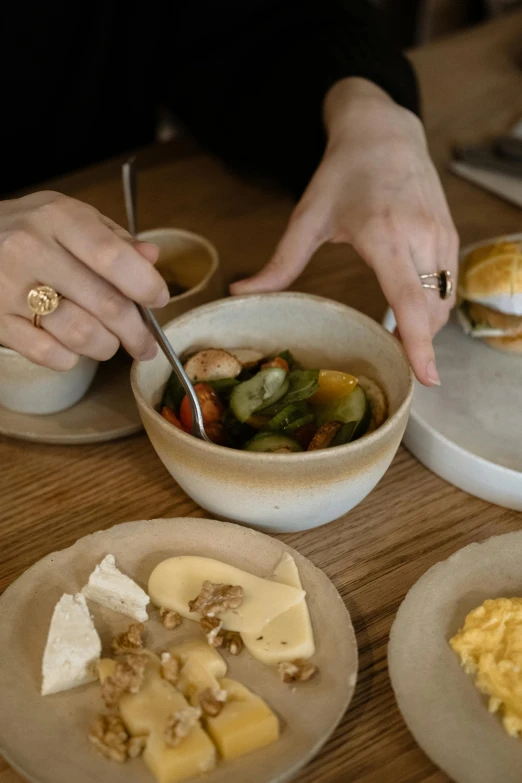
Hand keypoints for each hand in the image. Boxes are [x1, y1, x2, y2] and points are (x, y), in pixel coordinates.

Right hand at [0, 191, 168, 369]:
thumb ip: (114, 239)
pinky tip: (73, 349)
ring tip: (108, 343)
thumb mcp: (71, 217)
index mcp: (58, 218)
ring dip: (105, 347)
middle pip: (105, 304)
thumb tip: (151, 259)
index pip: (113, 257)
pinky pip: (49, 354)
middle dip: (136, 332)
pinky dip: (71, 359)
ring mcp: (9, 287)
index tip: (159, 299)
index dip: (145, 284)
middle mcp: (31, 249)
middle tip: (145, 344)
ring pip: (80, 334)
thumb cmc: (32, 229)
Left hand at [230, 78, 457, 385]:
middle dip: (417, 341)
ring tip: (399, 334)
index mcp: (383, 234)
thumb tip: (240, 294)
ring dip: (426, 325)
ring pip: (444, 301)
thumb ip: (280, 263)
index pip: (409, 300)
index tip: (425, 377)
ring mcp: (441, 234)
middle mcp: (420, 236)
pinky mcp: (450, 233)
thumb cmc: (343, 174)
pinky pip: (449, 285)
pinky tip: (411, 308)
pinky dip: (433, 305)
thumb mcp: (307, 216)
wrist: (384, 132)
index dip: (418, 342)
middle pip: (430, 311)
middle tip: (391, 357)